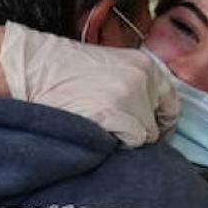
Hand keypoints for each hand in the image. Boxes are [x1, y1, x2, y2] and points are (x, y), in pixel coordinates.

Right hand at [0, 22, 179, 148]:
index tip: (151, 128)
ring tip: (101, 121)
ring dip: (127, 136)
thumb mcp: (113, 67)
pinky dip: (116, 141)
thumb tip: (153, 117)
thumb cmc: (68, 70)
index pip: (172, 103)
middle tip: (117, 125)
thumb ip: (137, 86)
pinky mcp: (117, 115)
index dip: (161, 120)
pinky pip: (131, 141)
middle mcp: (145, 80)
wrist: (35, 68)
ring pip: (146, 136)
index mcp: (147, 66)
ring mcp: (132, 97)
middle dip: (142, 129)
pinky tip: (97, 126)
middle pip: (159, 123)